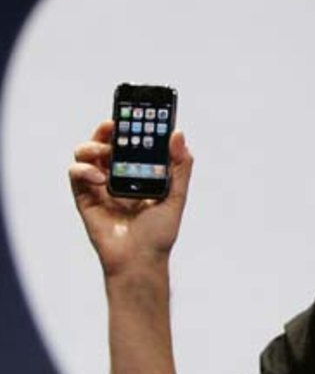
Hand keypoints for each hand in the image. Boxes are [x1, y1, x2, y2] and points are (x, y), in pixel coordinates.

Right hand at [69, 121, 193, 276]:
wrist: (140, 261)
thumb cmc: (158, 233)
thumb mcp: (176, 196)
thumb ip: (180, 166)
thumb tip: (178, 134)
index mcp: (139, 171)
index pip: (133, 141)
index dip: (132, 124)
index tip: (137, 111)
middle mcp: (117, 174)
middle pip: (106, 141)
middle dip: (109, 128)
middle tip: (116, 123)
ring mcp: (99, 186)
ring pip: (86, 152)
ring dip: (92, 145)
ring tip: (105, 151)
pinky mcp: (84, 198)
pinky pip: (75, 174)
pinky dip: (84, 170)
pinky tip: (100, 178)